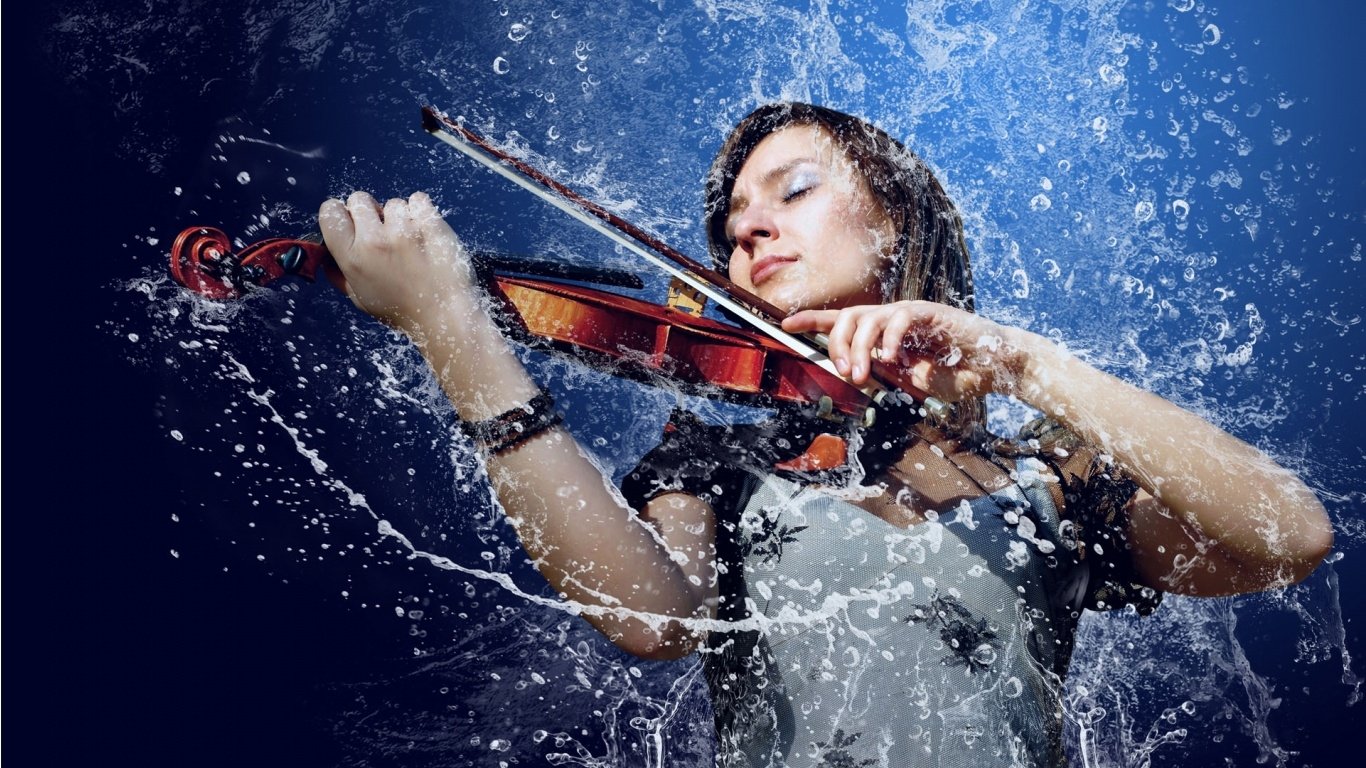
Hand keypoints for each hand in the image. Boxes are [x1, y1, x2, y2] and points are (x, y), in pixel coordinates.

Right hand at [318, 191, 478, 333]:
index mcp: (353, 258)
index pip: (330, 212)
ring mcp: (403, 230)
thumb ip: (341, 276)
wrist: (445, 317)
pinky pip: (418, 199)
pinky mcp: (430, 224)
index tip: (351, 221)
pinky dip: (421, 211)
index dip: (339, 213)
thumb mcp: (361, 300)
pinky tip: (425, 230)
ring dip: (400, 217)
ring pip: (392, 203)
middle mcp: (374, 241)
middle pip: (359, 199)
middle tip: (383, 231)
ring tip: (411, 241)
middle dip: (369, 212)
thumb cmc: (404, 311)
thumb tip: (327, 257)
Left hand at [782, 301, 1030, 402]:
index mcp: (885, 334)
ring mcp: (910, 314)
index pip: (843, 320)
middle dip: (837, 344)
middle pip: (848, 317)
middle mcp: (893, 319)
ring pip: (868, 317)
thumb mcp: (911, 381)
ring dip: (858, 348)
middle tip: (845, 373)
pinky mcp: (930, 313)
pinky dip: (889, 338)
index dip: (813, 320)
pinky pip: (900, 318)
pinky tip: (891, 359)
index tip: (785, 323)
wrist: (994, 368)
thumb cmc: (956, 374)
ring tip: (862, 374)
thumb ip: (886, 374)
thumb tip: (857, 371)